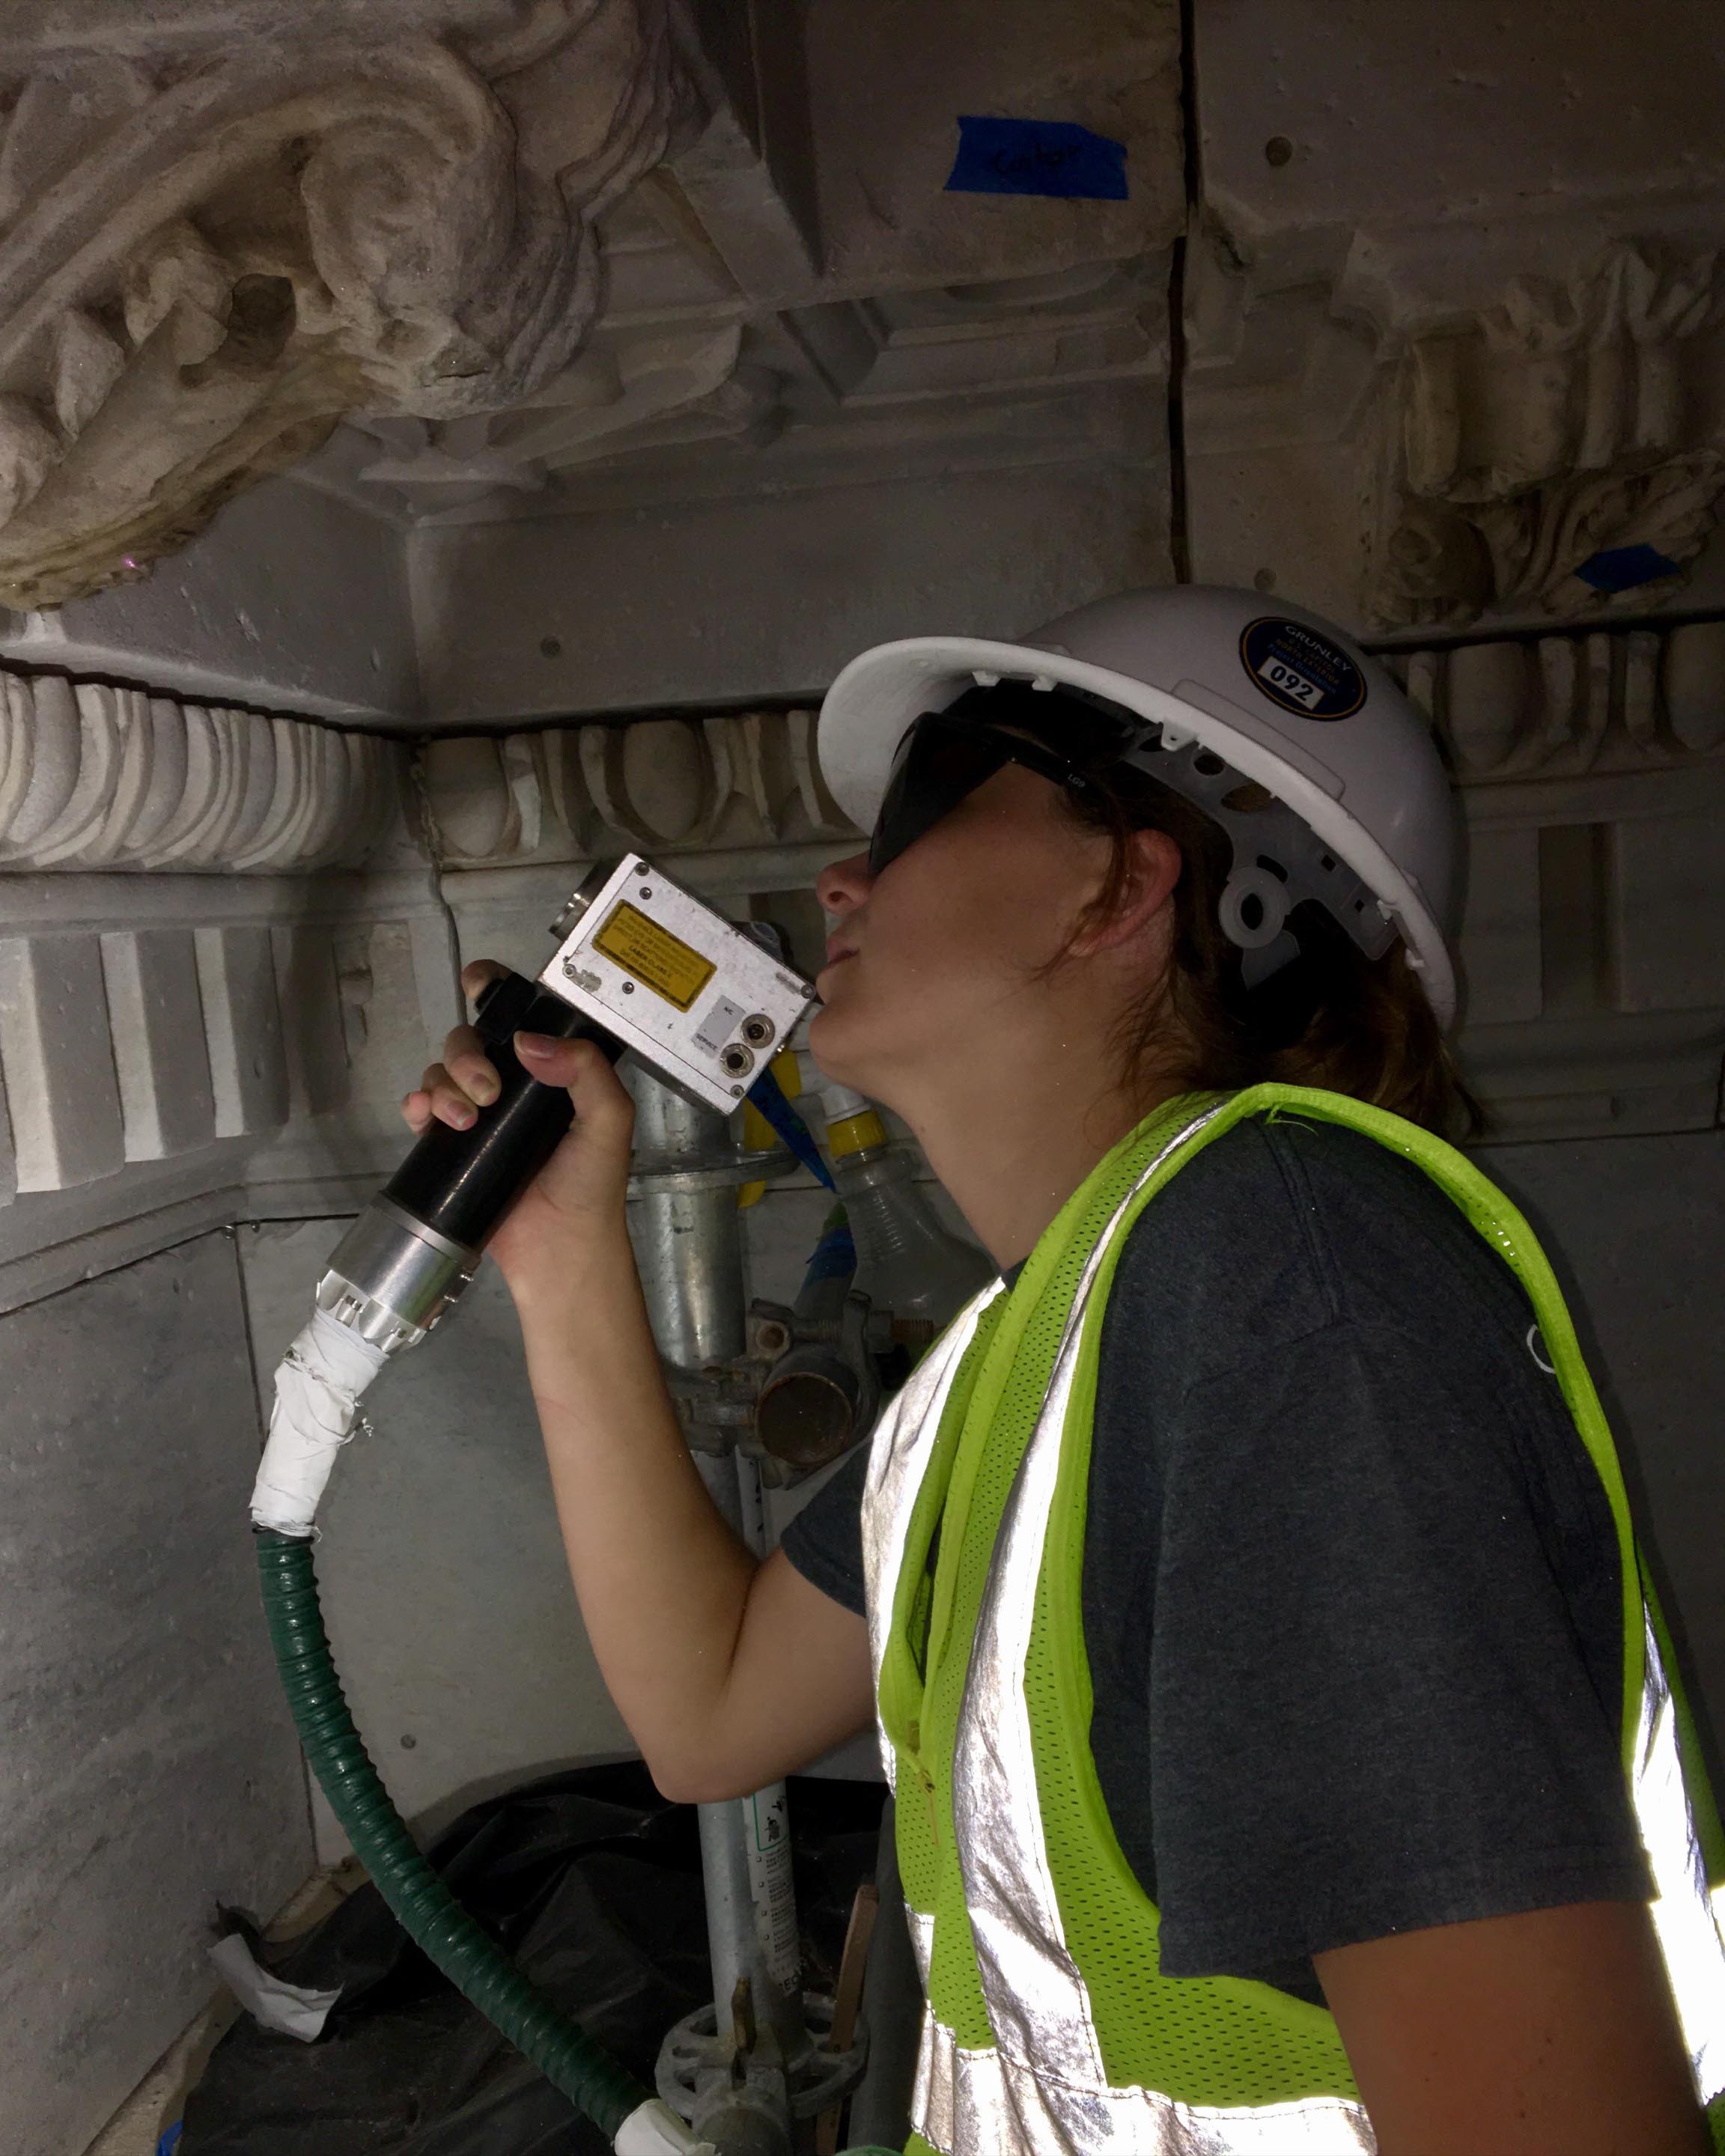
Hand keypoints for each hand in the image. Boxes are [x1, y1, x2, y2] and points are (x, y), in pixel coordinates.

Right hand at [401, 960, 636, 1298]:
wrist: (559, 1252)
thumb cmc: (591, 1188)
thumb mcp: (609, 1122)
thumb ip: (587, 1072)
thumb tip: (529, 1041)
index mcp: (553, 1071)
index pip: (520, 1015)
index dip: (494, 990)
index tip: (477, 982)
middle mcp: (513, 1085)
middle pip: (470, 1040)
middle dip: (467, 1055)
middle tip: (487, 1092)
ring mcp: (480, 1115)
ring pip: (443, 1071)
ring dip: (443, 1084)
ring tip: (463, 1119)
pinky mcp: (452, 1147)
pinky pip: (422, 1109)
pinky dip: (417, 1105)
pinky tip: (424, 1117)